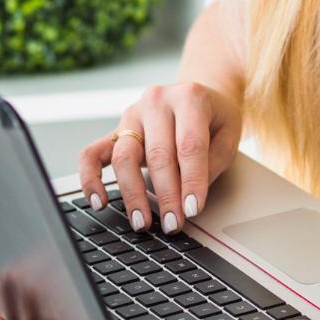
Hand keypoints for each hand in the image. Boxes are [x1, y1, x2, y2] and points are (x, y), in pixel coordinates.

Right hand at [78, 82, 241, 233]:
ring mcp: (131, 114)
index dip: (192, 181)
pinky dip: (91, 179)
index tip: (192, 209)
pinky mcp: (115, 130)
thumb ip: (210, 165)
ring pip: (124, 156)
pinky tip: (100, 202)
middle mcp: (156, 101)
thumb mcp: (228, 137)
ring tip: (141, 222)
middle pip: (157, 154)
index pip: (189, 145)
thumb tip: (187, 200)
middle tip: (173, 224)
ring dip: (132, 194)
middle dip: (166, 195)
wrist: (197, 96)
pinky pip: (91, 154)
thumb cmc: (214, 119)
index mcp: (190, 97)